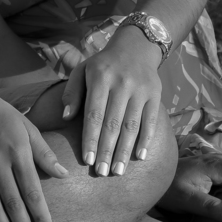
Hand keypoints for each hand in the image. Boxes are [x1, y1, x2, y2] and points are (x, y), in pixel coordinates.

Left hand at [61, 25, 161, 175]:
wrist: (135, 47)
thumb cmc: (103, 65)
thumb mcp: (83, 70)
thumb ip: (72, 92)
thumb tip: (66, 117)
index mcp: (101, 78)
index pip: (94, 114)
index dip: (90, 138)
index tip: (86, 161)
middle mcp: (122, 83)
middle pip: (113, 124)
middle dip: (106, 151)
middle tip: (101, 173)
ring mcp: (141, 89)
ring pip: (132, 126)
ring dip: (125, 151)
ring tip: (118, 171)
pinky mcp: (155, 94)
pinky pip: (150, 120)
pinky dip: (146, 140)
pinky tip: (140, 157)